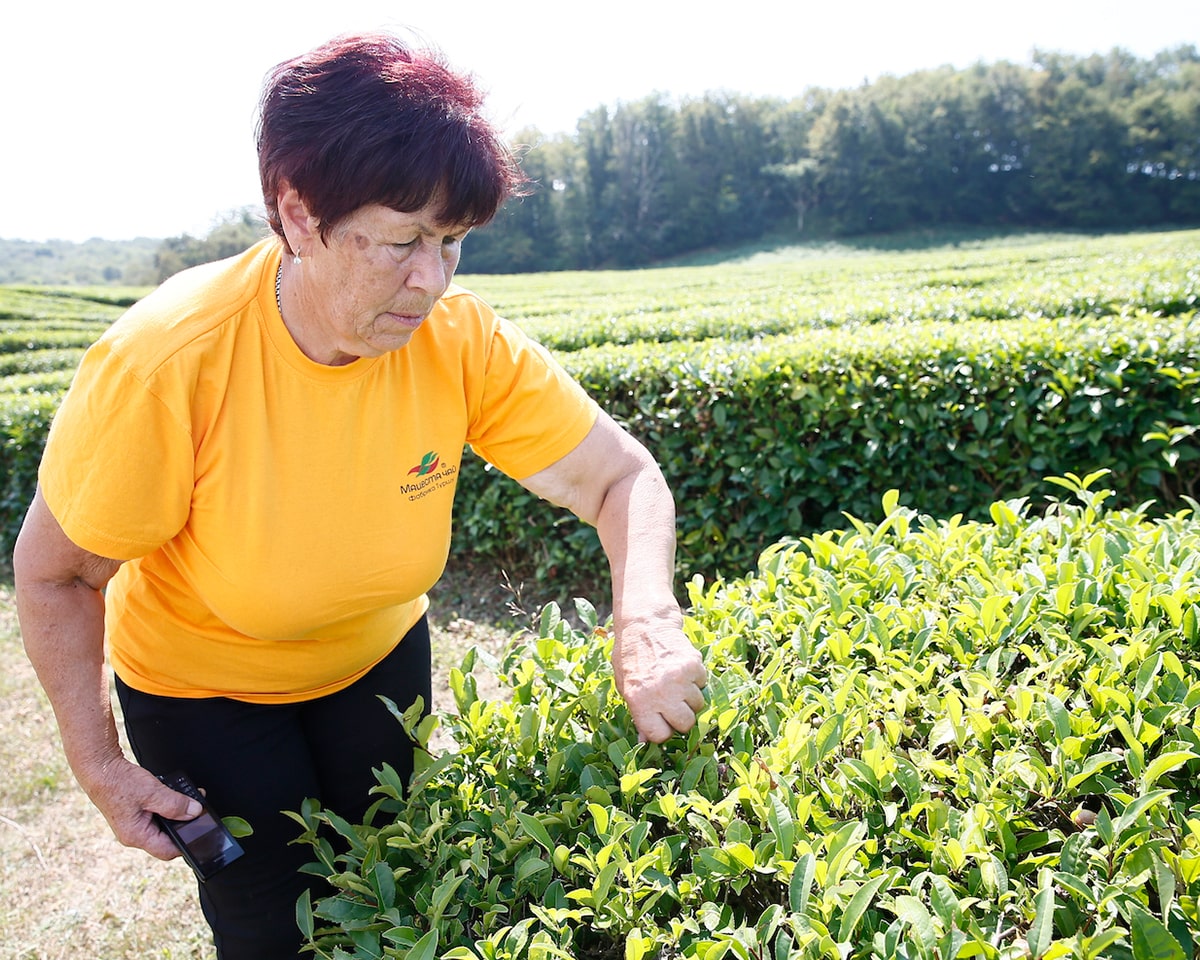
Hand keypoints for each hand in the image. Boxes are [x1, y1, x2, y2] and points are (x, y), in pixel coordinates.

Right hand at [76, 756, 202, 860]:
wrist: (100, 769)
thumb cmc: (119, 782)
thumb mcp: (152, 793)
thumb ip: (175, 804)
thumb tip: (195, 812)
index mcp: (136, 836)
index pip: (167, 851)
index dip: (187, 843)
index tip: (202, 833)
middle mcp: (134, 834)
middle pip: (167, 838)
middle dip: (184, 824)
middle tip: (198, 811)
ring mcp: (133, 825)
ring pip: (163, 825)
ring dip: (177, 813)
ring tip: (189, 799)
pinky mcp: (134, 815)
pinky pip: (156, 815)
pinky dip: (167, 806)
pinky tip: (174, 795)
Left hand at [612, 620, 706, 742]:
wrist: (645, 625)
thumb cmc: (631, 658)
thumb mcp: (625, 687)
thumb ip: (638, 715)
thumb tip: (645, 742)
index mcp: (640, 702)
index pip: (660, 735)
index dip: (663, 729)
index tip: (661, 721)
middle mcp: (661, 693)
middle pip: (686, 724)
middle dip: (681, 717)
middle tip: (672, 702)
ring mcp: (679, 679)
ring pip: (698, 704)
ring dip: (690, 697)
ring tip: (675, 681)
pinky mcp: (694, 665)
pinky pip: (703, 684)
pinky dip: (696, 679)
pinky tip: (681, 668)